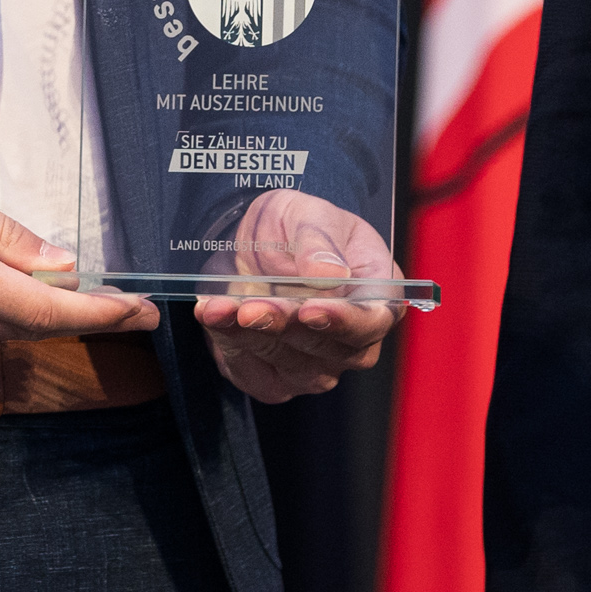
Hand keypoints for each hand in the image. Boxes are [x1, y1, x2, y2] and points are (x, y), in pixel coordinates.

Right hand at [0, 151, 159, 349]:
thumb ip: (4, 234)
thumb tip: (60, 264)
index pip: (41, 309)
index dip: (98, 314)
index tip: (139, 311)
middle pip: (29, 327)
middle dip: (83, 317)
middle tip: (130, 306)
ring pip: (3, 331)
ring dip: (45, 316)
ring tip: (87, 295)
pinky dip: (8, 315)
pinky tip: (26, 294)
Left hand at [192, 190, 405, 403]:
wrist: (247, 242)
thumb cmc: (292, 226)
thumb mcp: (306, 213)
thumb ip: (319, 240)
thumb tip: (331, 276)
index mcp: (377, 294)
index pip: (373, 321)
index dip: (344, 322)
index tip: (310, 310)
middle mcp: (353, 339)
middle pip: (331, 352)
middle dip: (286, 327)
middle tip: (252, 307)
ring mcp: (317, 366)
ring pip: (291, 369)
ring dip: (251, 339)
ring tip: (220, 308)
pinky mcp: (276, 379)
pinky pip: (256, 377)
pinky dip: (230, 347)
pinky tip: (214, 316)